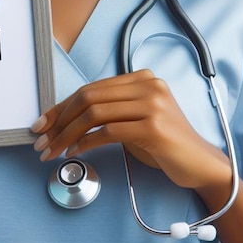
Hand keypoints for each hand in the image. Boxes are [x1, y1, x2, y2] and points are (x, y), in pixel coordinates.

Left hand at [31, 69, 230, 191]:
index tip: (42, 123)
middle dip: (59, 119)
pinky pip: (108, 131)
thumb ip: (109, 109)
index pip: (90, 88)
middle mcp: (147, 85)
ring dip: (67, 134)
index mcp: (141, 77)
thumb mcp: (134, 118)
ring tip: (53, 150)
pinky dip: (85, 142)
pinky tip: (75, 152)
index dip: (61, 106)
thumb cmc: (163, 144)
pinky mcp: (154, 127)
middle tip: (42, 140)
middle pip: (88, 96)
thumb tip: (64, 117)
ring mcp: (152, 104)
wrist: (200, 164)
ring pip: (94, 113)